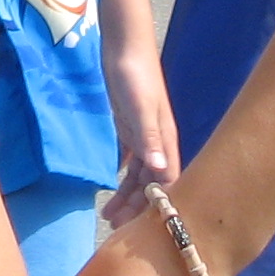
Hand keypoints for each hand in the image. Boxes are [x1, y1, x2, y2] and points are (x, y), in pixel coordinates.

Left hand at [98, 48, 181, 226]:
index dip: (155, 207)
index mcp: (165, 141)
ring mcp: (144, 135)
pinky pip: (131, 161)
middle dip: (137, 208)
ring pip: (140, 175)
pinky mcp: (130, 127)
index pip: (166, 184)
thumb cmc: (135, 74)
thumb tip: (161, 172)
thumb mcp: (140, 107)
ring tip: (108, 216)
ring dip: (127, 196)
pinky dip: (124, 178)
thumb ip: (149, 138)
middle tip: (115, 229)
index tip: (139, 229)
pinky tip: (112, 189)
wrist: (124, 46)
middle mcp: (158, 143)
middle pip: (151, 185)